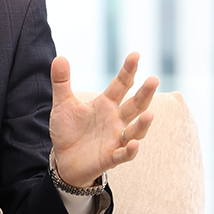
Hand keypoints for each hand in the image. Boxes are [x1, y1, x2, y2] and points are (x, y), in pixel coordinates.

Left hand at [49, 52, 156, 187]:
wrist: (63, 159)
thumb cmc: (68, 130)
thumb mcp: (62, 104)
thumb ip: (61, 82)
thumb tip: (59, 58)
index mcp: (106, 104)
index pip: (121, 84)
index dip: (128, 70)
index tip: (135, 55)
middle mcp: (116, 120)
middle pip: (135, 105)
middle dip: (145, 93)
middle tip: (154, 79)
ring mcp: (115, 139)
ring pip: (135, 130)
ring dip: (143, 124)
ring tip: (150, 114)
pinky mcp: (110, 157)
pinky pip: (124, 154)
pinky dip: (130, 150)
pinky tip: (134, 144)